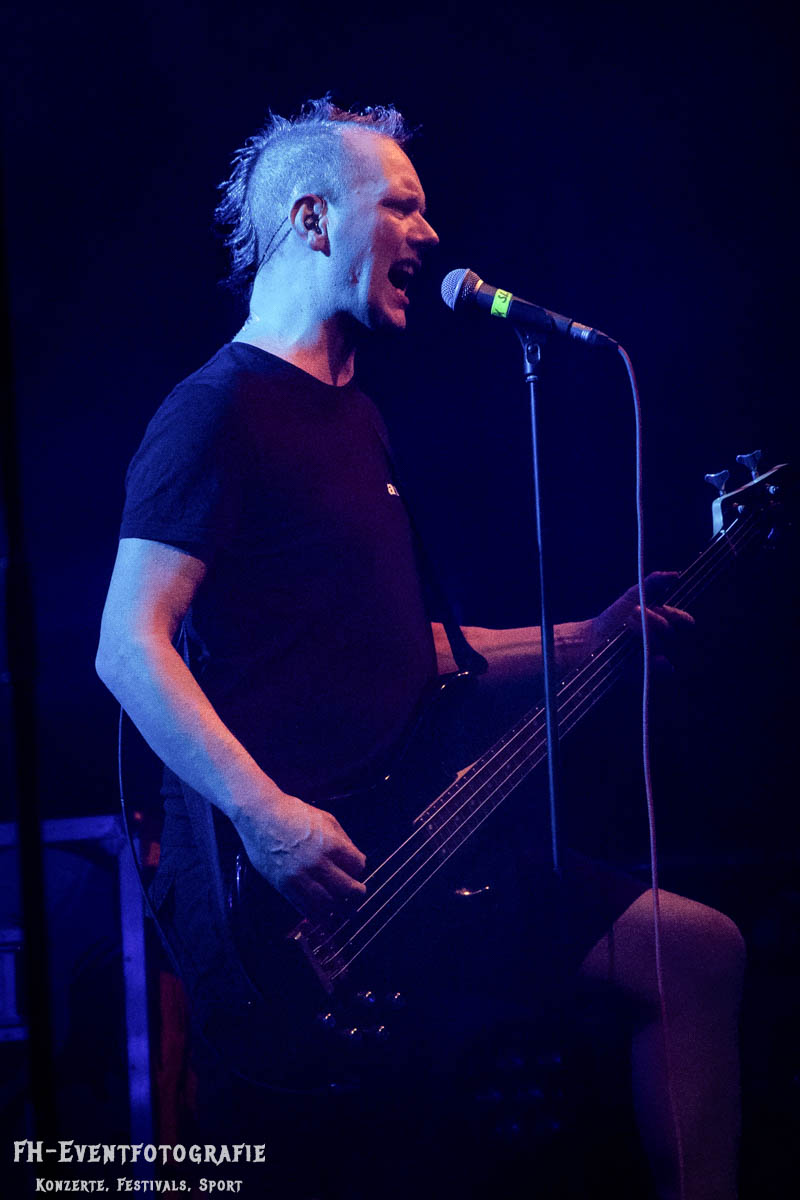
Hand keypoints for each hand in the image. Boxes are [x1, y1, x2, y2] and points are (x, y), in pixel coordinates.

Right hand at [234, 789, 366, 921]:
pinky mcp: (284, 886)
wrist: (260, 815)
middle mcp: (317, 863)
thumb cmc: (293, 812)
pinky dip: (318, 915)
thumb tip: (355, 859)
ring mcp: (300, 876)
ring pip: (328, 904)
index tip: (355, 869)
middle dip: (356, 894)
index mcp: (330, 844)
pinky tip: (323, 914)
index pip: (358, 866)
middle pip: (347, 889)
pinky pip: (305, 909)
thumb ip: (343, 839)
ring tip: (342, 907)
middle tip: (357, 894)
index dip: (359, 868)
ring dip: (339, 908)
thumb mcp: (325, 818)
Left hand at [591, 571, 694, 670]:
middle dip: (653, 621)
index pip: (684, 621)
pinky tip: (647, 654)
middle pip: (672, 632)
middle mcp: (662, 641)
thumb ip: (653, 583)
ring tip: (626, 627)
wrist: (591, 640)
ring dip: (645, 634)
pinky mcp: (646, 671)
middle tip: (632, 613)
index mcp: (663, 623)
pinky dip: (654, 661)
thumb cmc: (613, 618)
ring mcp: (655, 657)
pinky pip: (659, 668)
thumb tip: (676, 574)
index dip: (678, 616)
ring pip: (663, 647)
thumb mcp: (632, 596)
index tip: (662, 609)